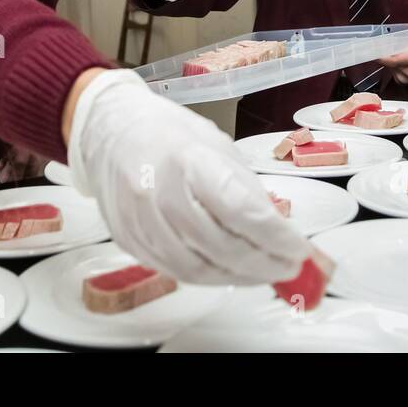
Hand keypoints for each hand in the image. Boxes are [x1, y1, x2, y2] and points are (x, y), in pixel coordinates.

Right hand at [67, 69, 309, 285]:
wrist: (107, 130)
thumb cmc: (167, 133)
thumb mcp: (215, 144)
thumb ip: (245, 188)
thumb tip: (280, 230)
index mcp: (189, 159)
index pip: (241, 209)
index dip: (275, 237)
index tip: (300, 249)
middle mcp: (159, 192)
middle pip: (221, 246)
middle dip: (264, 264)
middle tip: (289, 268)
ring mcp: (139, 220)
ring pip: (197, 268)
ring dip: (238, 276)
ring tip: (264, 273)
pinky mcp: (127, 239)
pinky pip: (173, 270)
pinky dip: (207, 275)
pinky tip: (227, 270)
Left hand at [379, 14, 407, 88]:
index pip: (393, 60)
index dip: (381, 54)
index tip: (373, 46)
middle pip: (390, 62)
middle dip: (387, 52)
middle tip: (387, 43)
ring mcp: (407, 80)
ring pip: (390, 66)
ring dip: (391, 58)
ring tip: (400, 51)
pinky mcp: (404, 83)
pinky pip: (393, 72)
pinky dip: (394, 65)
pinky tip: (401, 59)